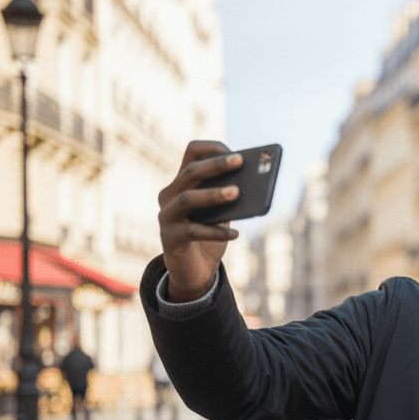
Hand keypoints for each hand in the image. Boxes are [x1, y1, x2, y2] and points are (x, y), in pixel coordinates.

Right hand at [157, 140, 242, 300]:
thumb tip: (252, 185)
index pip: (192, 153)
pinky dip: (216, 232)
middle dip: (216, 165)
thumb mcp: (220, 214)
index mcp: (182, 182)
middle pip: (191, 172)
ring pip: (188, 199)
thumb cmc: (209, 236)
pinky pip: (194, 231)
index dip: (212, 148)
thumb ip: (228, 198)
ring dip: (214, 194)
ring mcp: (167, 216)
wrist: (192, 271)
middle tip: (240, 161)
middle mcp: (169, 194)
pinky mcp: (170, 238)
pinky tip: (236, 234)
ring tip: (237, 193)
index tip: (236, 152)